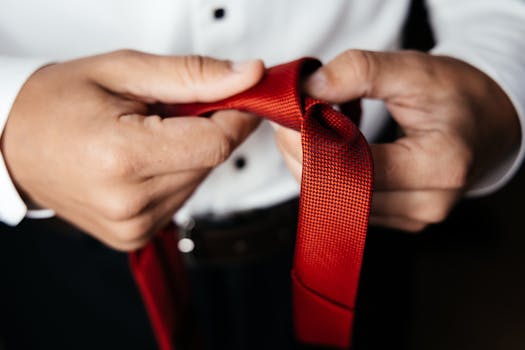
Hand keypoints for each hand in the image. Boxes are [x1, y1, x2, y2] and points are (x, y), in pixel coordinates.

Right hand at [1, 50, 263, 249]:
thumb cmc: (58, 102)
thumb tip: (249, 76)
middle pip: (210, 162)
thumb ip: (193, 75)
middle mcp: (129, 201)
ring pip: (198, 181)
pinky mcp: (134, 236)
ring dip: (188, 153)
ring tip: (148, 135)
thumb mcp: (124, 71)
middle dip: (207, 130)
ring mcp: (132, 226)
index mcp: (123, 156)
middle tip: (173, 110)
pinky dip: (174, 175)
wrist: (15, 143)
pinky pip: (180, 199)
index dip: (236, 116)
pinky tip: (144, 161)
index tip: (238, 95)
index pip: (216, 143)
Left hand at [276, 50, 518, 231]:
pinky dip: (329, 179)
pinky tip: (328, 151)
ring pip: (339, 204)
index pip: (357, 166)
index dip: (313, 141)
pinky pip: (350, 206)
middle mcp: (428, 203)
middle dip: (303, 155)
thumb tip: (310, 89)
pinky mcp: (401, 220)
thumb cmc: (456, 96)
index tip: (290, 116)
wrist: (486, 124)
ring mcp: (414, 218)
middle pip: (342, 191)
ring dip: (312, 168)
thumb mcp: (414, 70)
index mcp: (440, 165)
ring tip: (309, 131)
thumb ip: (362, 72)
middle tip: (289, 121)